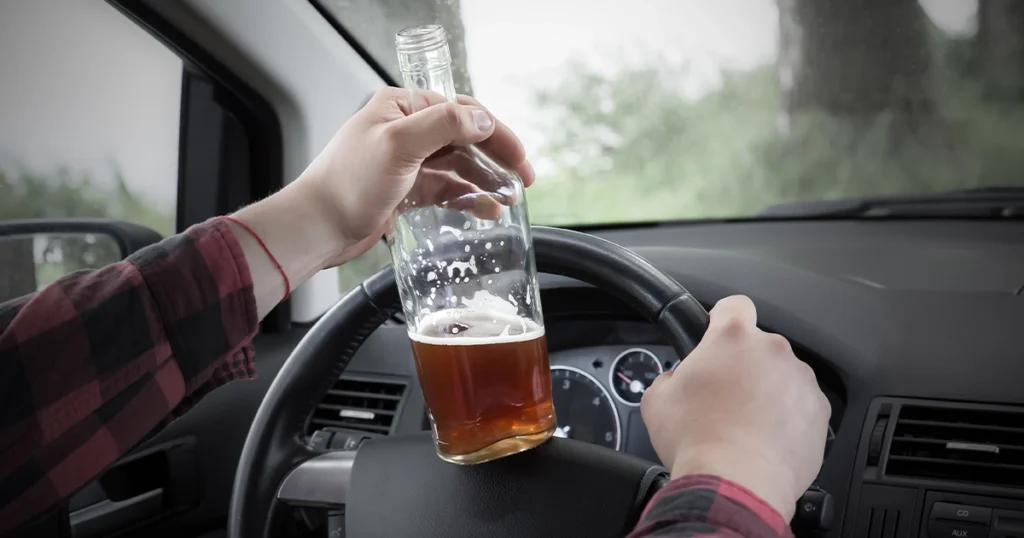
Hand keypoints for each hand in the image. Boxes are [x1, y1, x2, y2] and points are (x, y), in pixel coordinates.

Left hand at [230, 87, 533, 317]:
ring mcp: (407, 161)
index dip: (495, 131)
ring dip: (485, 181)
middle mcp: (406, 130)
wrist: (317, 228)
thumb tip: (481, 118)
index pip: (461, 111)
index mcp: (402, 108)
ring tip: (509, 199)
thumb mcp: (398, 146)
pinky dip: (467, 198)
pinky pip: (446, 189)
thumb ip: (443, 126)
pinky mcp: (406, 190)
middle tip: (524, 179)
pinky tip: (486, 211)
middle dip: (497, 158)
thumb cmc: (346, 184)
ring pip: (459, 166)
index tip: (519, 155)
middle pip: (464, 138)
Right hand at [640, 295, 830, 520]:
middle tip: (723, 396)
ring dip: (767, 391)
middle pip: (758, 346)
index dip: (722, 318)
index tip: (717, 334)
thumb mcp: (656, 400)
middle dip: (742, 366)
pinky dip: (788, 418)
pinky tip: (765, 439)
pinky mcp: (819, 411)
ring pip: (782, 375)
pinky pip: (801, 405)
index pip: (734, 305)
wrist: (735, 483)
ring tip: (745, 425)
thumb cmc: (696, 440)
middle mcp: (772, 350)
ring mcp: (801, 380)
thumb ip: (670, 376)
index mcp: (732, 337)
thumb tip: (676, 381)